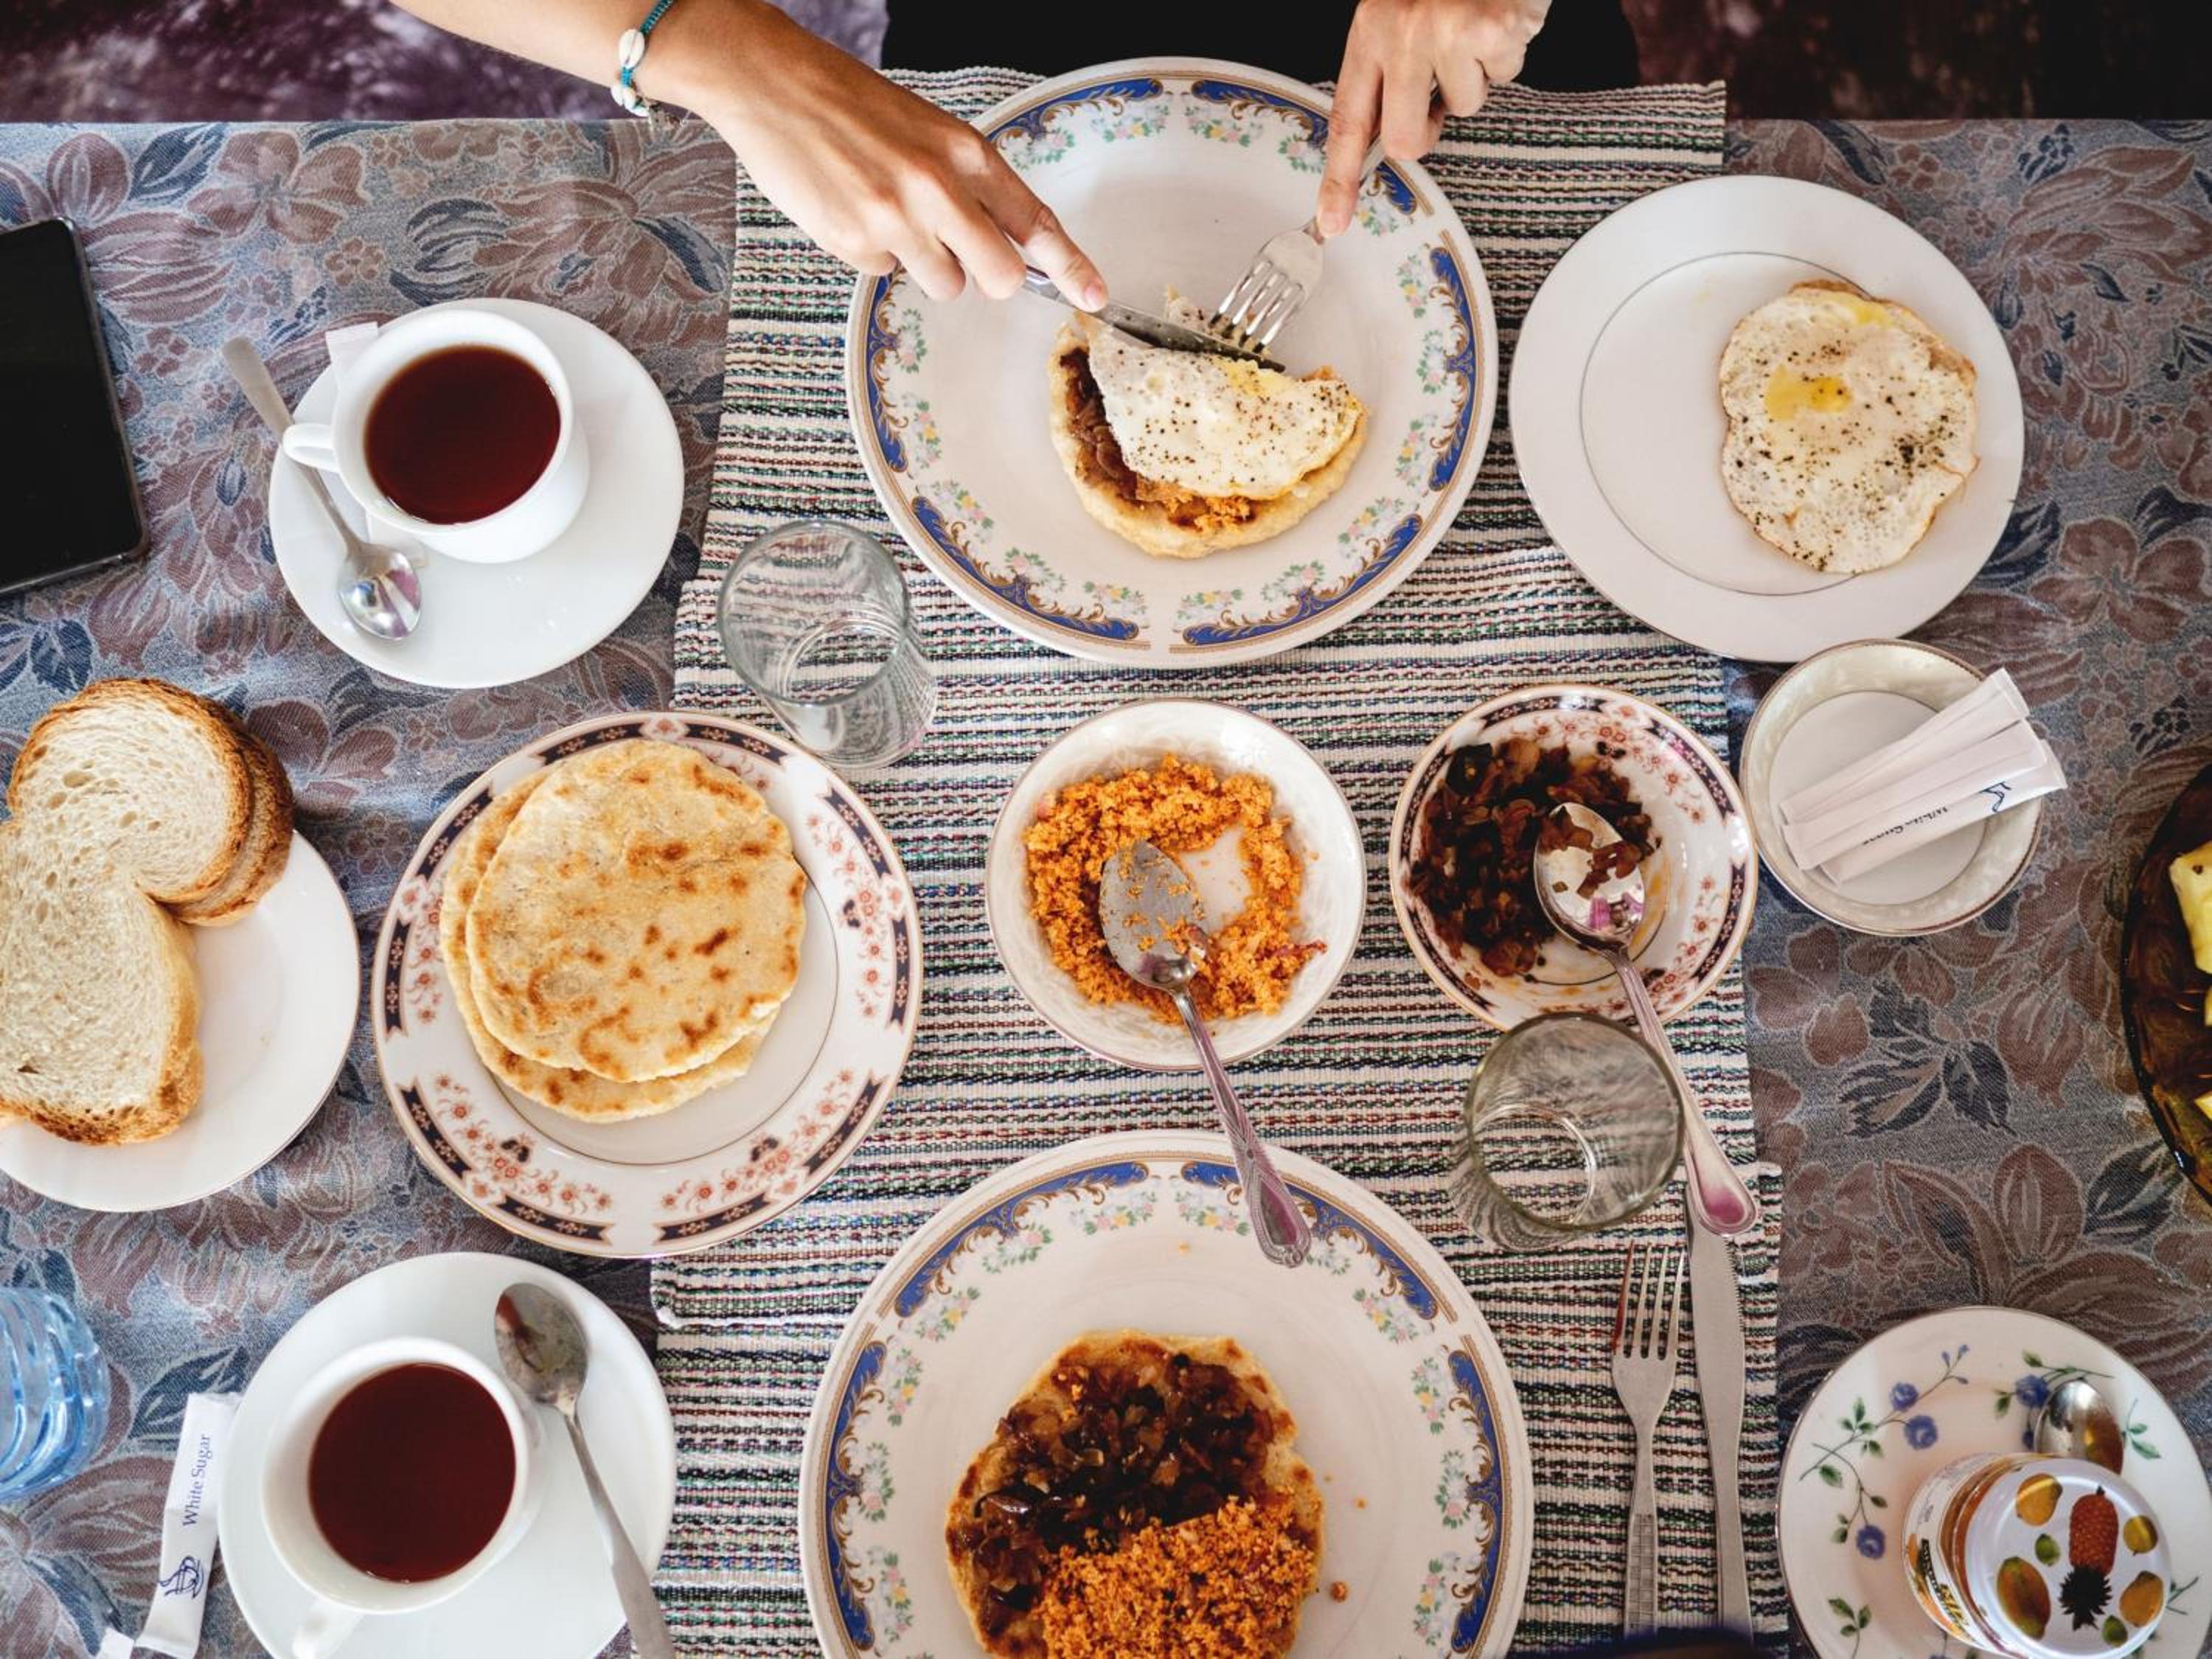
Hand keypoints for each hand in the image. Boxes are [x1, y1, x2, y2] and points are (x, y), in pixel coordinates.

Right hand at [706, 5, 1104, 303]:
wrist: (772, 83)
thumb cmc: (848, 102)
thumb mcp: (925, 130)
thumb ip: (966, 183)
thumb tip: (999, 242)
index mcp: (964, 152)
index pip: (1033, 220)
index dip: (1069, 266)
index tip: (1093, 296)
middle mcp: (938, 190)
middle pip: (999, 277)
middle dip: (988, 277)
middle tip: (959, 253)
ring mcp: (896, 222)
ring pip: (943, 284)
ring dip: (924, 263)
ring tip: (886, 212)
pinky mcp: (855, 244)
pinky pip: (884, 274)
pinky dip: (871, 252)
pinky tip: (849, 209)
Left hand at [1318, 0, 1549, 234]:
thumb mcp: (1400, 17)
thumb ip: (1389, 74)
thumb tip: (1387, 140)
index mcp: (1369, 32)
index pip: (1347, 120)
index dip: (1339, 178)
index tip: (1332, 222)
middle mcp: (1399, 32)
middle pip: (1406, 139)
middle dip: (1427, 131)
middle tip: (1438, 96)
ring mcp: (1444, 31)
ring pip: (1464, 106)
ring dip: (1476, 76)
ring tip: (1473, 32)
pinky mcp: (1490, 30)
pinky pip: (1503, 76)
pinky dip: (1507, 54)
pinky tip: (1498, 20)